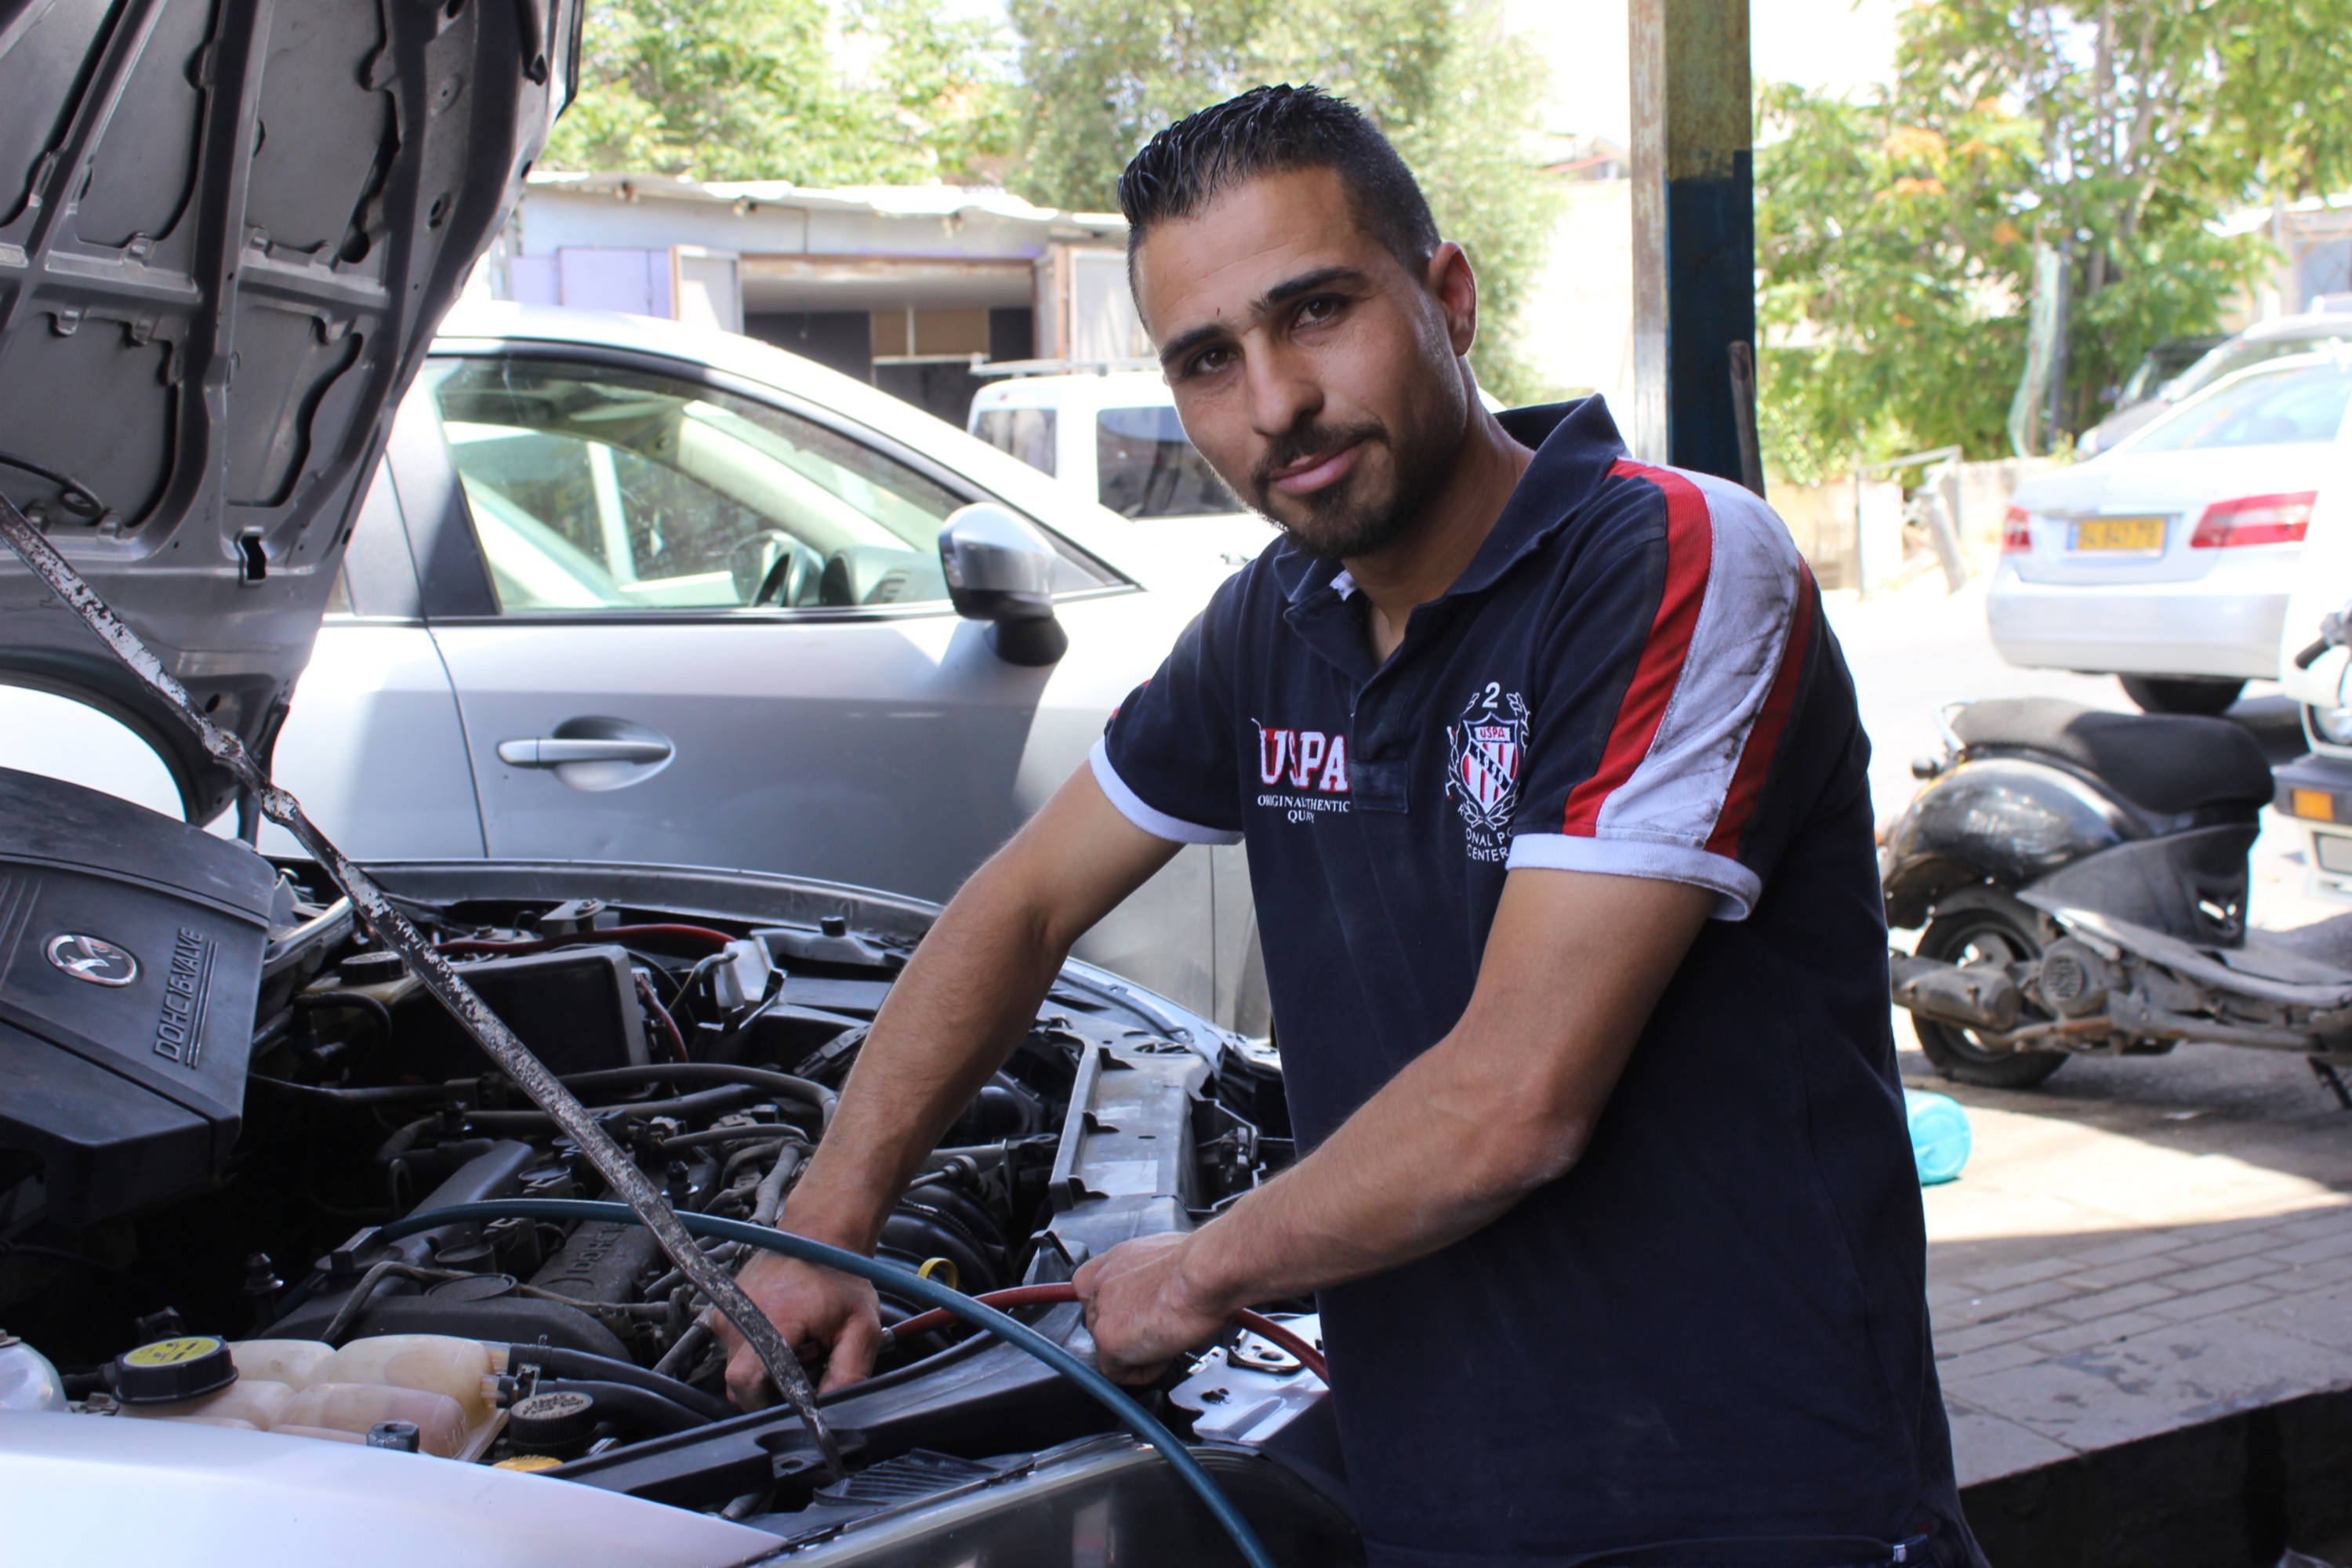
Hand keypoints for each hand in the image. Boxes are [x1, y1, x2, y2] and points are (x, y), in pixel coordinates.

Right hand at [712, 1249, 882, 1407]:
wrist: (819, 1235)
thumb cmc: (841, 1275)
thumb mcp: (862, 1327)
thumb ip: (849, 1373)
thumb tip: (831, 1409)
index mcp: (771, 1320)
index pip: (744, 1383)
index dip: (769, 1403)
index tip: (795, 1398)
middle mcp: (739, 1316)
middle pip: (741, 1382)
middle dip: (773, 1387)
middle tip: (805, 1363)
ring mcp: (727, 1314)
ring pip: (738, 1368)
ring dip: (766, 1369)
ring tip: (797, 1344)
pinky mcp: (723, 1313)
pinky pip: (735, 1351)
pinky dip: (758, 1352)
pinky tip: (783, 1335)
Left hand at [1071, 1232, 1234, 1384]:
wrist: (1206, 1273)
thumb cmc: (1202, 1264)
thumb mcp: (1167, 1257)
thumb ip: (1148, 1275)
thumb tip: (1157, 1289)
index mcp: (1115, 1260)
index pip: (1094, 1289)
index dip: (1117, 1308)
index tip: (1133, 1316)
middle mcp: (1100, 1282)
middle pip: (1100, 1321)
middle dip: (1127, 1331)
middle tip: (1158, 1328)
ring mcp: (1100, 1312)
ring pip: (1108, 1347)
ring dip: (1136, 1350)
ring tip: (1166, 1339)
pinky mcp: (1107, 1340)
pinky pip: (1118, 1372)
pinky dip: (1144, 1370)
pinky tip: (1166, 1353)